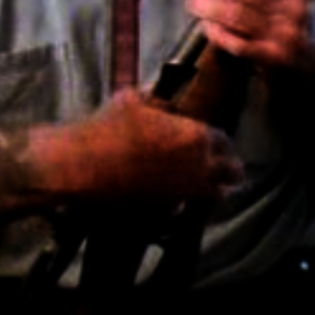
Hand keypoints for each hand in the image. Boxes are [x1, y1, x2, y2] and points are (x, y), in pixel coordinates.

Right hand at [46, 90, 242, 202]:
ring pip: (214, 197)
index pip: (225, 141)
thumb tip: (163, 102)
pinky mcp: (166, 214)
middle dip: (229, 171)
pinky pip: (186, 211)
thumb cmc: (108, 128)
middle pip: (232, 174)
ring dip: (212, 190)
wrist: (82, 166)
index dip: (220, 143)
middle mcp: (198, 168)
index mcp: (195, 136)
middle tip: (223, 170)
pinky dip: (186, 206)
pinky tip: (175, 198)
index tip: (214, 144)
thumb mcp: (133, 100)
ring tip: (204, 187)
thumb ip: (157, 102)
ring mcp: (183, 194)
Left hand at [186, 0, 314, 67]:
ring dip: (206, 7)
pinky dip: (216, 31)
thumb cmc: (289, 17)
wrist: (314, 63)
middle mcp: (298, 6)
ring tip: (193, 3)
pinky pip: (235, 41)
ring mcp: (288, 34)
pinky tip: (206, 26)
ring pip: (234, 14)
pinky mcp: (274, 58)